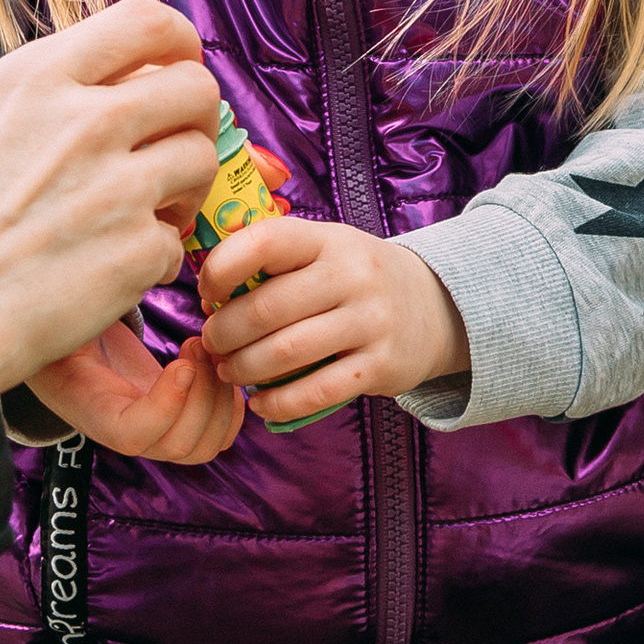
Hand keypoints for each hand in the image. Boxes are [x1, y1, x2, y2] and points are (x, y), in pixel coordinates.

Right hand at [0, 0, 221, 394]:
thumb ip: (44, 99)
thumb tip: (98, 89)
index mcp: (38, 78)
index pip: (147, 21)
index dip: (179, 43)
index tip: (177, 67)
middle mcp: (86, 120)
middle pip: (196, 87)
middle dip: (195, 119)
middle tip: (169, 151)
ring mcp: (118, 184)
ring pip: (204, 158)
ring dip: (186, 188)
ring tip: (146, 215)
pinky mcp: (137, 248)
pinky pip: (178, 242)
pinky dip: (154, 260)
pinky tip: (116, 272)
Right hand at [26, 319, 242, 462]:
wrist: (70, 339)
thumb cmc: (64, 319)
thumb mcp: (65, 310)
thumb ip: (84, 301)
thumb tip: (109, 263)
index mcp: (89, 406)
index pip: (132, 434)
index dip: (166, 405)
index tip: (183, 361)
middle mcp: (124, 429)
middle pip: (179, 445)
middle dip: (203, 394)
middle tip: (197, 343)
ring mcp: (155, 429)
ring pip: (206, 445)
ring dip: (220, 397)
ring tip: (206, 349)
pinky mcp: (178, 417)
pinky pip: (219, 433)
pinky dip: (231, 402)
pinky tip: (216, 359)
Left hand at [196, 219, 470, 425]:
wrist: (436, 308)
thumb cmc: (355, 279)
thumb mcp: (326, 249)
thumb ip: (276, 259)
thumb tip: (207, 285)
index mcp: (329, 240)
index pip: (264, 242)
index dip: (221, 269)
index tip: (207, 293)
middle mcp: (353, 276)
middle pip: (266, 309)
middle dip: (224, 333)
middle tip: (212, 343)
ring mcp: (371, 322)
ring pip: (285, 354)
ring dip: (243, 369)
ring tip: (230, 372)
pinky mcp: (381, 367)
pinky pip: (315, 393)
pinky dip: (277, 403)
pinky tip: (260, 403)